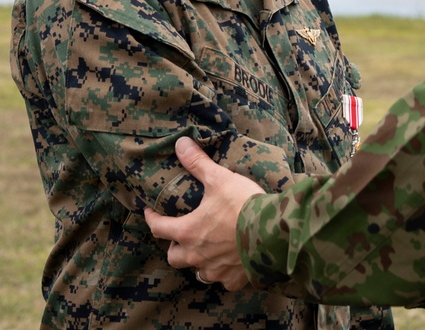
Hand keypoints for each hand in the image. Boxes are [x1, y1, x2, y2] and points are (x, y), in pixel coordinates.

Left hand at [144, 137, 264, 290]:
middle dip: (175, 247)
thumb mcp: (219, 179)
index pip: (159, 228)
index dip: (152, 218)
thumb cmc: (243, 205)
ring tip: (207, 251)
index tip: (151, 212)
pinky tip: (232, 263)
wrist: (274, 231)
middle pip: (174, 257)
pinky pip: (223, 280)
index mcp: (188, 232)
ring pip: (198, 271)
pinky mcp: (234, 279)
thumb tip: (180, 143)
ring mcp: (215, 270)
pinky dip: (224, 272)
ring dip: (198, 262)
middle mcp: (196, 255)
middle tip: (182, 236)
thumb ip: (198, 163)